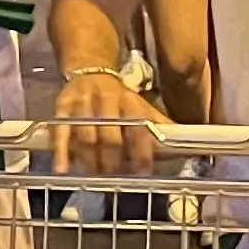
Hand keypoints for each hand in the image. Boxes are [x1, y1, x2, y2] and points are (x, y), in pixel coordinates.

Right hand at [52, 67, 167, 172]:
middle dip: (113, 160)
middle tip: (114, 177)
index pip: (138, 129)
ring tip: (95, 175)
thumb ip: (160, 126)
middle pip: (110, 137)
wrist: (90, 71)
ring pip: (86, 136)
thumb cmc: (119, 98)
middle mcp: (107, 101)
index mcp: (130, 102)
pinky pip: (61, 131)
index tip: (142, 173)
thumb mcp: (141, 107)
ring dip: (90, 160)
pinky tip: (63, 169)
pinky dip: (62, 151)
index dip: (141, 153)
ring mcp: (83, 103)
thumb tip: (187, 143)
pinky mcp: (63, 106)